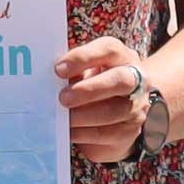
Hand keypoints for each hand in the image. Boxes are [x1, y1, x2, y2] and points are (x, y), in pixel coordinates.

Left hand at [57, 36, 160, 166]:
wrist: (117, 115)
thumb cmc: (92, 85)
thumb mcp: (84, 73)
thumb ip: (72, 73)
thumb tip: (48, 81)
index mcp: (120, 57)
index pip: (109, 49)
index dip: (83, 57)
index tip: (59, 69)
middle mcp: (135, 79)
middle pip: (120, 80)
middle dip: (90, 89)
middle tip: (64, 98)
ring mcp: (136, 107)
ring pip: (115, 111)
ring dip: (85, 116)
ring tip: (64, 118)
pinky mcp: (130, 132)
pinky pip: (107, 134)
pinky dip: (84, 133)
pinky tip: (69, 132)